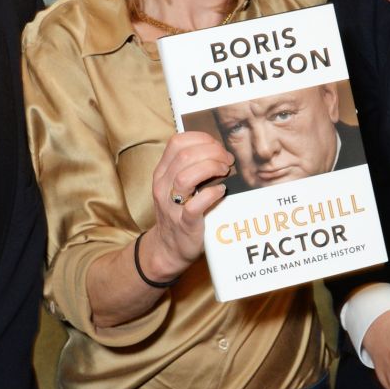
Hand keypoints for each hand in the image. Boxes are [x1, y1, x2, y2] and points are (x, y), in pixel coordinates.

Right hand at [144, 131, 234, 278]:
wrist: (170, 248)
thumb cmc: (180, 212)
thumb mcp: (177, 186)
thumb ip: (191, 167)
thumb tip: (220, 150)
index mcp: (162, 173)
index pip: (177, 142)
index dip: (202, 139)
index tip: (218, 148)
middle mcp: (163, 186)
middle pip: (184, 155)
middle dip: (212, 152)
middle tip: (227, 161)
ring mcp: (172, 206)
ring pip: (186, 177)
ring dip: (211, 169)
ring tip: (224, 172)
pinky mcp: (184, 223)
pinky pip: (196, 205)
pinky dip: (212, 194)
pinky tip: (221, 191)